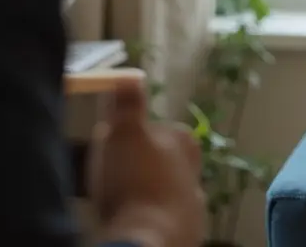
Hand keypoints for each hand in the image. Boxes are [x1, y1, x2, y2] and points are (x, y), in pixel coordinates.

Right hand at [87, 72, 206, 246]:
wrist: (149, 239)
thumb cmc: (134, 182)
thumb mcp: (123, 132)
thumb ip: (127, 103)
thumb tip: (130, 75)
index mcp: (184, 143)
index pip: (158, 129)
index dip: (130, 137)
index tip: (110, 148)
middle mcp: (195, 174)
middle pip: (161, 163)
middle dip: (139, 168)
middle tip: (111, 177)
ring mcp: (193, 207)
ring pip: (164, 193)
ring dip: (143, 194)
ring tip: (117, 201)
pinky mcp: (186, 234)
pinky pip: (162, 219)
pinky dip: (147, 218)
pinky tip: (129, 220)